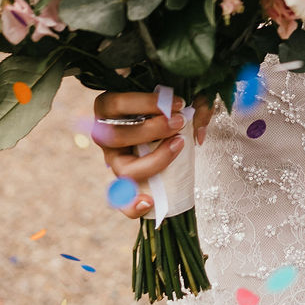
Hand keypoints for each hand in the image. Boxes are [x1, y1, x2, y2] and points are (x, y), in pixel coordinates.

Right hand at [90, 91, 214, 220]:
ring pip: (123, 169)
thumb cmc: (169, 106)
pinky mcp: (124, 180)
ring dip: (154, 160)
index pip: (116, 105)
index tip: (179, 103)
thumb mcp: (182, 99)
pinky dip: (131, 205)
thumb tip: (198, 134)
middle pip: (118, 137)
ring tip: (179, 146)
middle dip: (152, 130)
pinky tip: (148, 202)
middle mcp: (105, 135)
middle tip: (179, 122)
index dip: (146, 103)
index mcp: (109, 108)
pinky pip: (122, 201)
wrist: (166, 122)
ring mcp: (114, 160)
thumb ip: (195, 107)